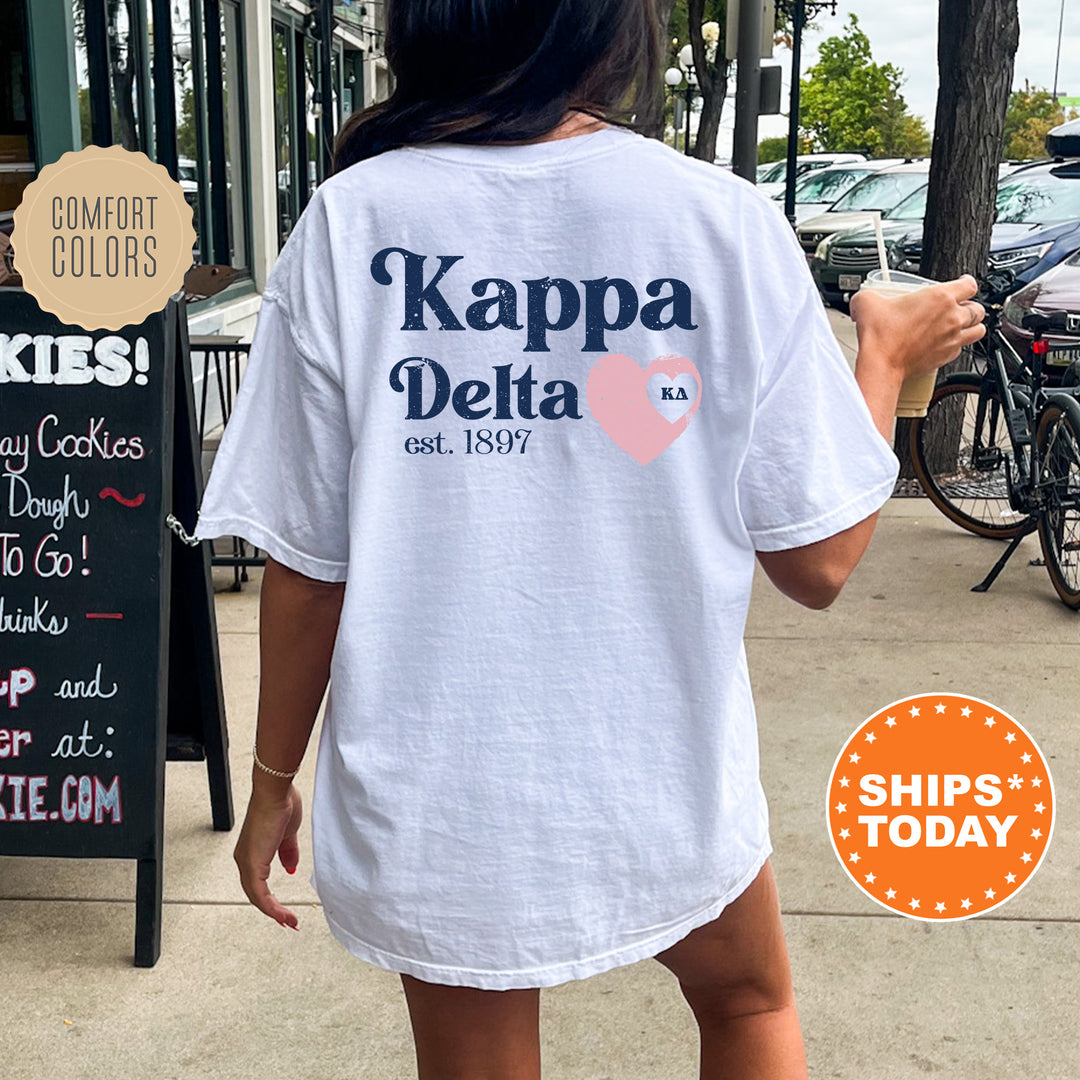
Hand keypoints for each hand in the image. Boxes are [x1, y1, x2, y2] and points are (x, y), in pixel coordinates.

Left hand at [233, 780, 302, 929]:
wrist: (276, 792)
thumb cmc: (281, 805)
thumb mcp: (288, 835)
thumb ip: (288, 853)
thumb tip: (291, 869)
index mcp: (252, 852)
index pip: (258, 883)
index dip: (271, 899)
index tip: (285, 911)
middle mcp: (245, 859)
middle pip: (256, 894)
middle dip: (273, 911)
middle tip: (289, 922)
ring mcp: (247, 862)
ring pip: (257, 897)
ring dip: (274, 912)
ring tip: (290, 922)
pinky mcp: (252, 863)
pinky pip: (259, 893)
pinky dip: (271, 907)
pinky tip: (283, 914)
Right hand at [848, 274, 986, 380]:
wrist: (881, 364)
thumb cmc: (880, 336)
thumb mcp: (867, 302)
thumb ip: (869, 294)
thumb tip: (864, 297)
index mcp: (940, 297)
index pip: (970, 285)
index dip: (967, 282)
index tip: (963, 283)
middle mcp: (952, 317)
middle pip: (978, 308)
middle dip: (971, 306)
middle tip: (959, 307)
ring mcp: (952, 338)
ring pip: (978, 330)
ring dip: (972, 326)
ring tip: (963, 325)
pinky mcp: (947, 357)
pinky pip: (962, 349)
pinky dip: (958, 345)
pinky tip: (946, 343)